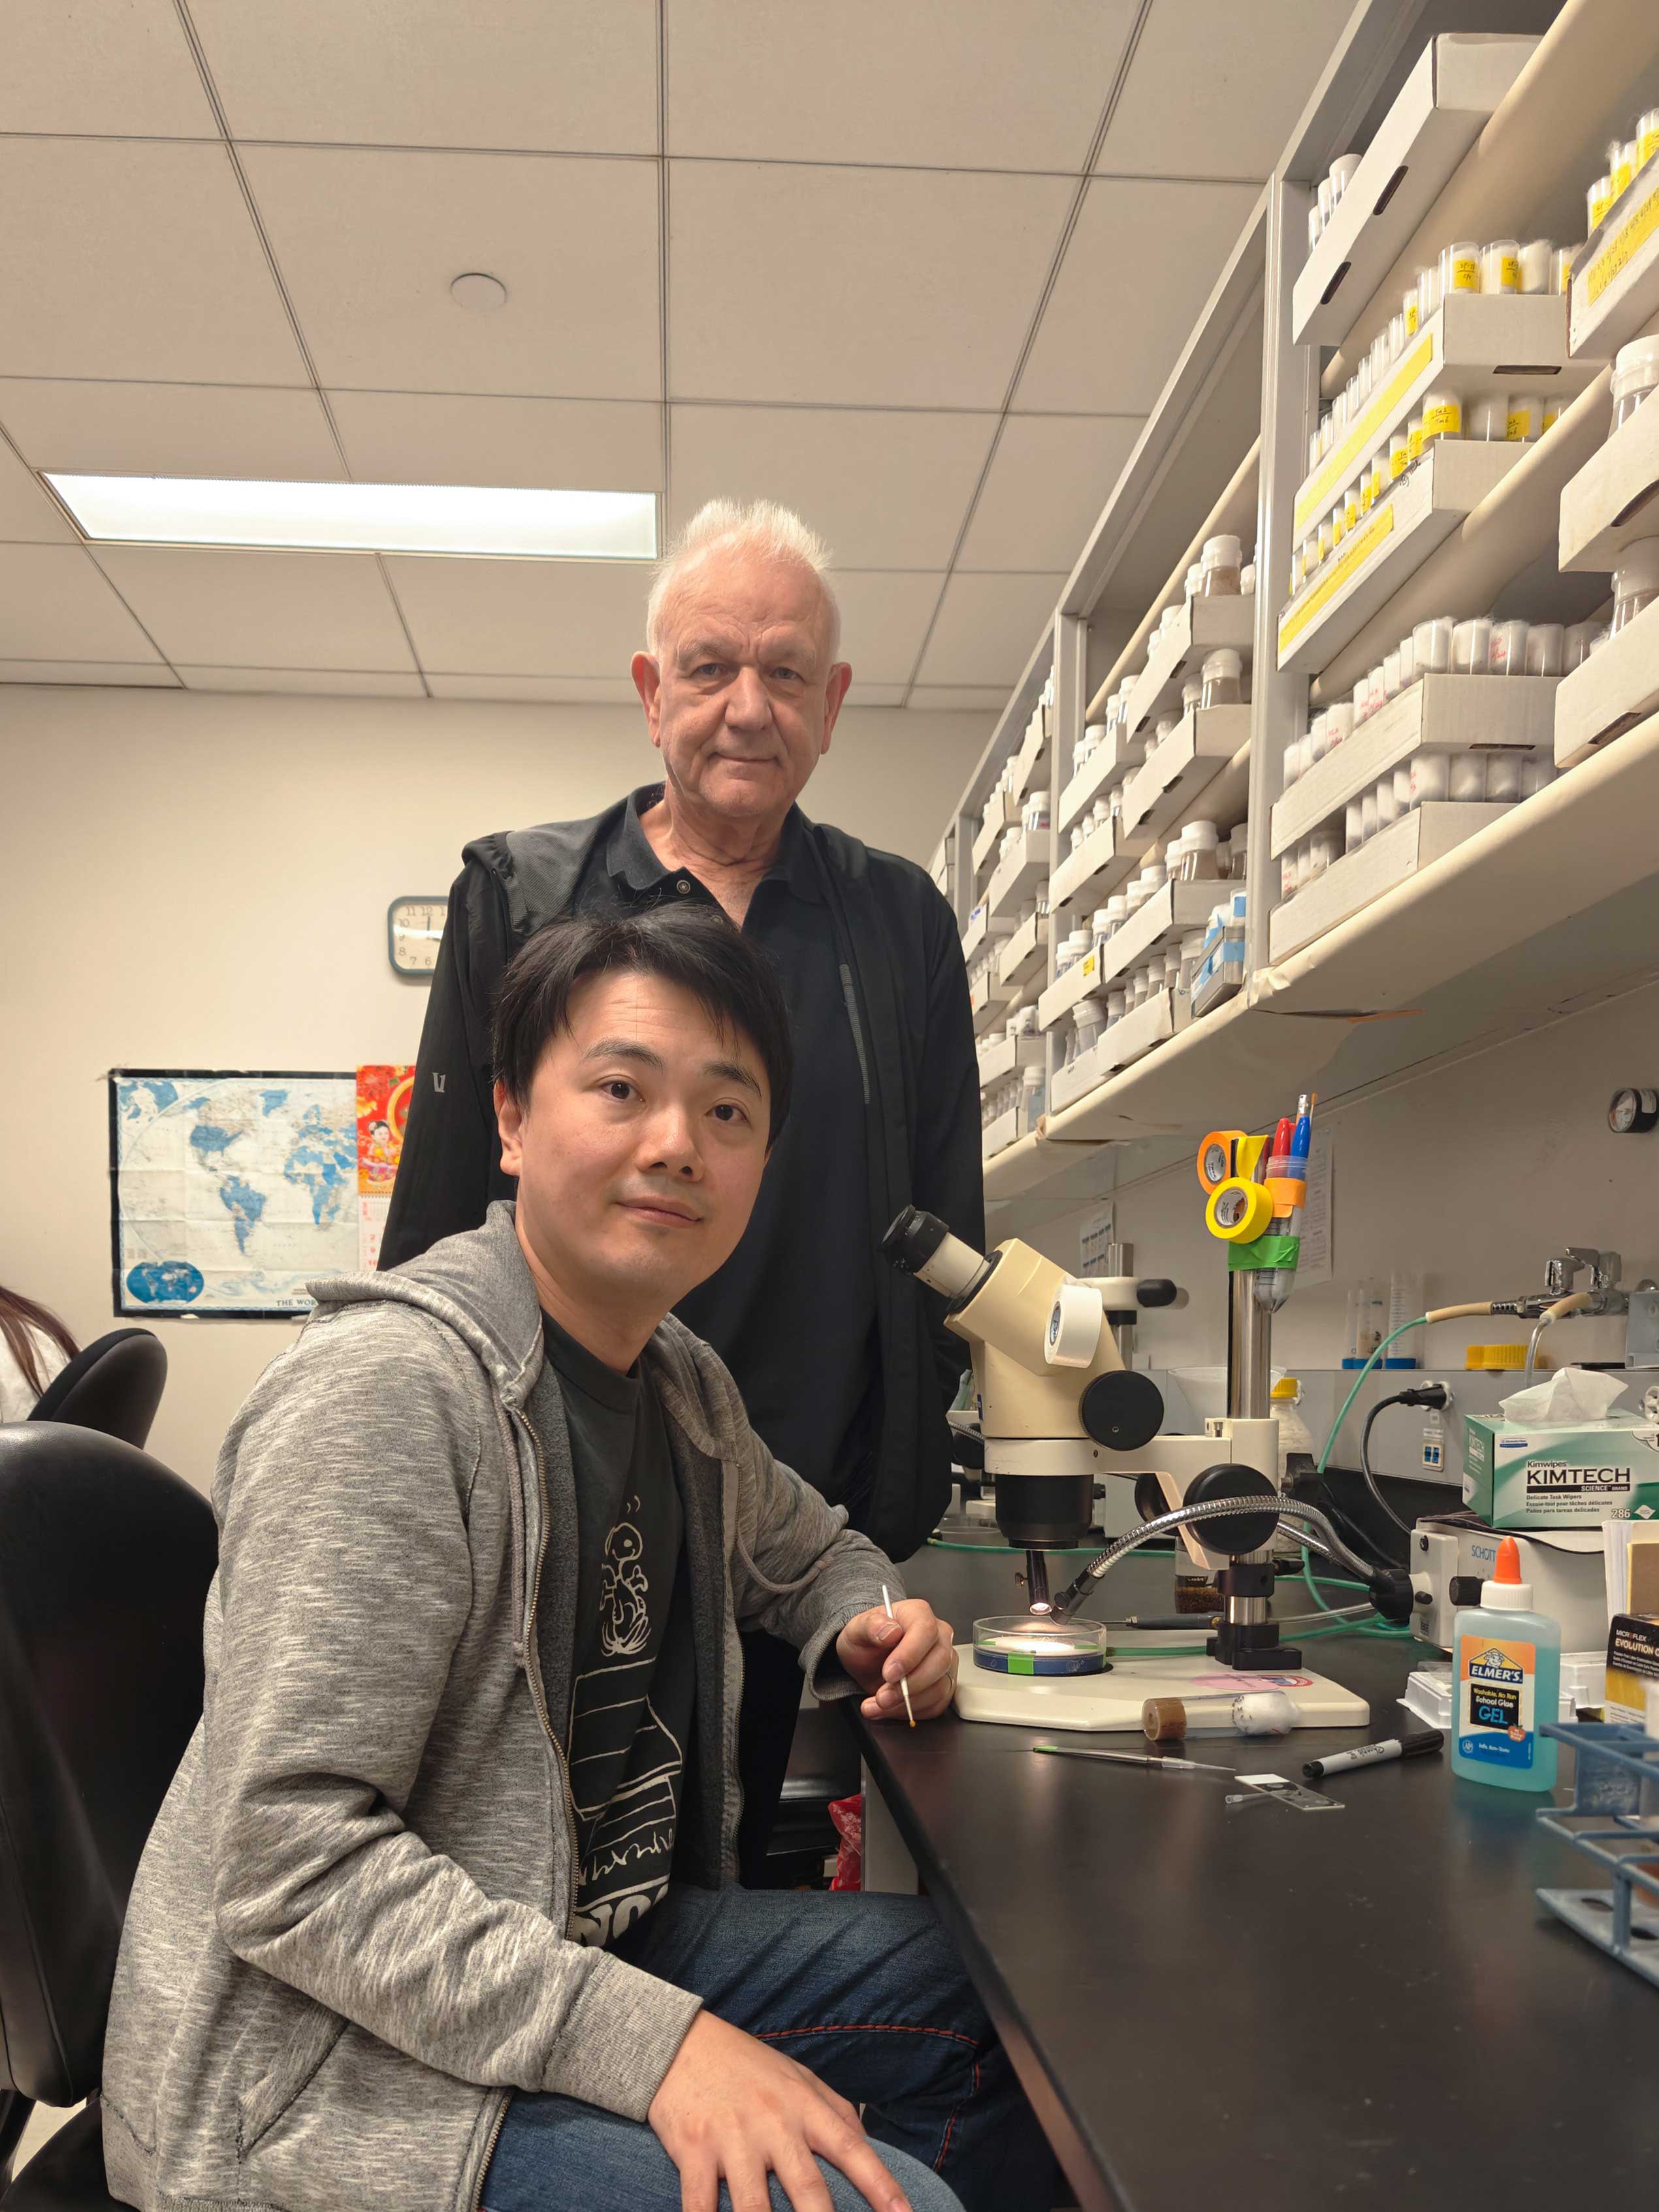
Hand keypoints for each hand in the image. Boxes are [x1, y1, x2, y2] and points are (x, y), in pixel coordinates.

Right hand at [649, 2008, 911, 2211]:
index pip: (851, 2148)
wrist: (681, 2041)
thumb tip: (869, 2148)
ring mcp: (733, 2139)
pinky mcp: (694, 2151)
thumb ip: (835, 2111)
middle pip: (808, 2190)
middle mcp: (773, 2124)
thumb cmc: (747, 2065)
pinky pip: (700, 2205)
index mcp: (804, 2106)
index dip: (881, 2185)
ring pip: (755, 2209)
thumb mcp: (798, 2076)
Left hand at [835, 1598, 956, 1721]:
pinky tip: (888, 1709)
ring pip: (939, 1688)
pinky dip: (910, 1712)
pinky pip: (936, 1705)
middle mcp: (939, 1637)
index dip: (909, 1655)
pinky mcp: (944, 1686)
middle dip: (909, 1685)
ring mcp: (945, 1663)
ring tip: (878, 1704)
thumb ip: (870, 1626)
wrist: (868, 1660)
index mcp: (919, 1614)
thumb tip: (889, 1631)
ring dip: (907, 1703)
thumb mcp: (857, 1630)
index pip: (926, 1631)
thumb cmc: (868, 1640)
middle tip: (882, 1696)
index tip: (888, 1673)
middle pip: (939, 1662)